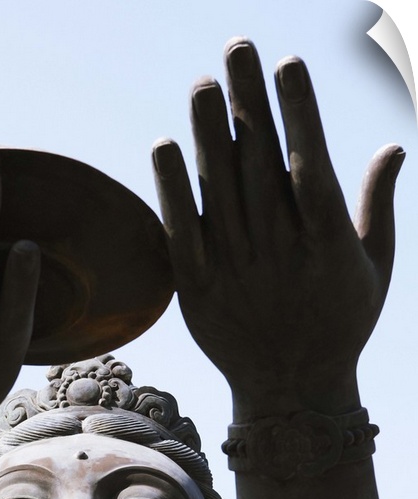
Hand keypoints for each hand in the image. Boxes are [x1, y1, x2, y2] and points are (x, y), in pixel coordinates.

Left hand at [152, 39, 403, 420]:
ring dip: (209, 134)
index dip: (298, 114)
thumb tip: (393, 147)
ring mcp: (236, 271)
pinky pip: (183, 234)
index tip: (287, 65)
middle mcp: (280, 251)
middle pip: (260, 166)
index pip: (310, 166)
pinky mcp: (198, 291)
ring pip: (220, 192)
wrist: (292, 391)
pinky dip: (173, 191)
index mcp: (327, 243)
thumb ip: (378, 206)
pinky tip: (166, 147)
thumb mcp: (373, 268)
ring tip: (203, 83)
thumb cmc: (340, 323)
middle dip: (249, 103)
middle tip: (238, 46)